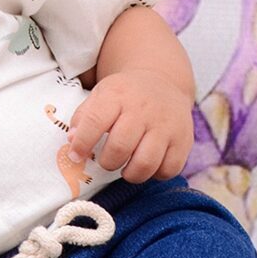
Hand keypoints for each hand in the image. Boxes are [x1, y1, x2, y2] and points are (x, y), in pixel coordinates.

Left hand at [65, 68, 194, 183]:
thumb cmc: (124, 96)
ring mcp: (166, 125)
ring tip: (126, 168)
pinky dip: (155, 175)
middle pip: (121, 147)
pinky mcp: (184, 140)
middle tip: (107, 161)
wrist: (163, 82)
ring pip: (145, 163)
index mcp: (117, 95)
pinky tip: (148, 165)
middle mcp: (143, 109)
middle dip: (108, 162)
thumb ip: (83, 119)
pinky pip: (168, 170)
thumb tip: (72, 144)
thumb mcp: (100, 96)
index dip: (82, 144)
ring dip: (130, 173)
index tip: (76, 156)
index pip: (95, 121)